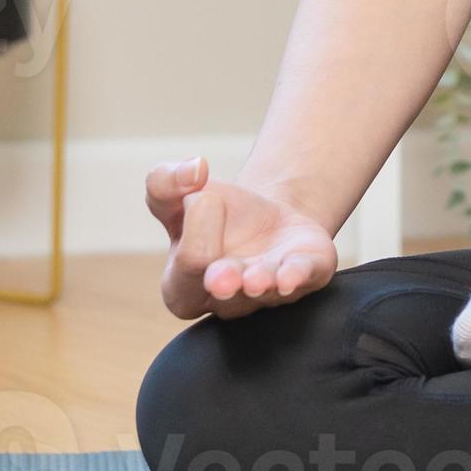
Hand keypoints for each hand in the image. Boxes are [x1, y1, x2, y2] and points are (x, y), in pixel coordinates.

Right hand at [147, 157, 338, 319]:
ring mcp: (266, 293)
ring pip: (265, 290)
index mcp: (182, 287)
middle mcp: (225, 300)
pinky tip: (289, 275)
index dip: (198, 221)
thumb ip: (164, 182)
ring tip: (257, 278)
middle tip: (222, 276)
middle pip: (222, 290)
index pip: (189, 260)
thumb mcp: (175, 194)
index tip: (208, 195)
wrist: (261, 215)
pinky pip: (303, 279)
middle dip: (223, 280)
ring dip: (262, 281)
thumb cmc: (211, 215)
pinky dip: (296, 276)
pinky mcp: (305, 277)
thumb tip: (194, 170)